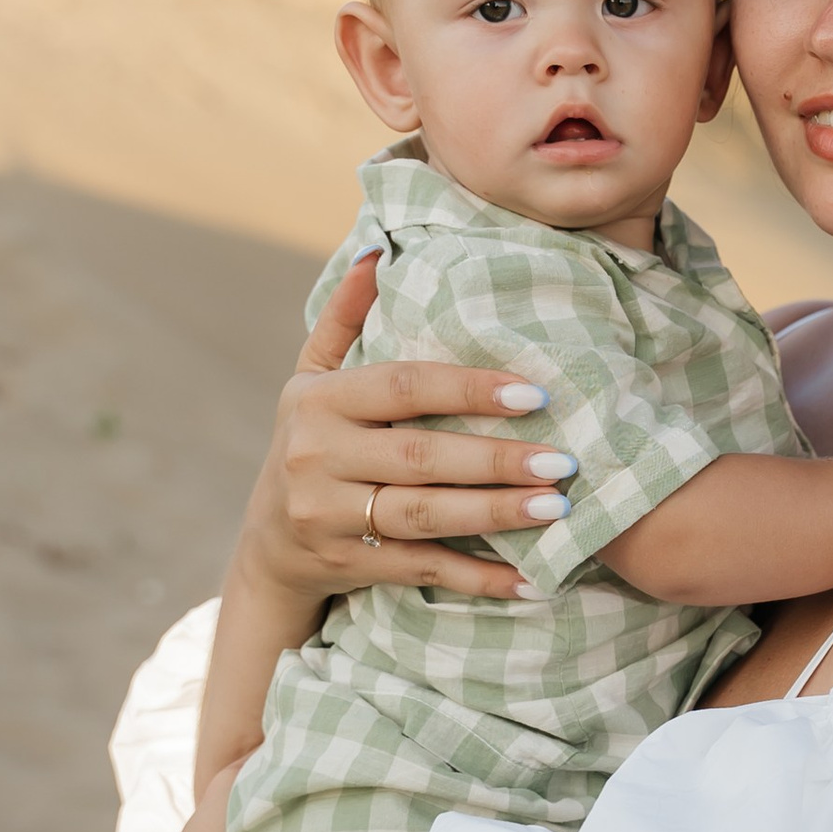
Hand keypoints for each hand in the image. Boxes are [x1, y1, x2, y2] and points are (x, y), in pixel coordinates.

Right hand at [243, 252, 576, 605]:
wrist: (269, 544)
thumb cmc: (313, 443)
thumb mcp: (312, 379)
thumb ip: (345, 319)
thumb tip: (376, 252)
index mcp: (318, 402)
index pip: (402, 387)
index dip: (468, 389)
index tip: (533, 394)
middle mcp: (316, 457)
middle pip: (418, 457)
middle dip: (495, 460)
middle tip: (563, 462)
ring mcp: (328, 516)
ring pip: (422, 516)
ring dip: (494, 515)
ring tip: (556, 508)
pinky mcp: (347, 565)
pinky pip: (422, 570)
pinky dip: (478, 578)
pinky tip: (531, 578)